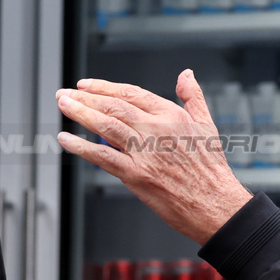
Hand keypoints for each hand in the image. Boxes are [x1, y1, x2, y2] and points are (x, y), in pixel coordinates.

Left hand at [56, 70, 253, 243]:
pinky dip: (81, 146)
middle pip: (113, 106)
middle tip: (65, 94)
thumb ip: (193, 97)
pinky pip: (102, 156)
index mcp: (171, 115)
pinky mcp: (137, 175)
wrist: (216, 204)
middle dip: (85, 97)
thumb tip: (186, 74)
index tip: (86, 85)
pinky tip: (66, 140)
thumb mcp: (207, 124)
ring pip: (105, 125)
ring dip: (80, 113)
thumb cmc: (211, 170)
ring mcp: (144, 152)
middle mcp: (156, 129)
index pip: (131, 93)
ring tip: (63, 106)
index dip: (105, 87)